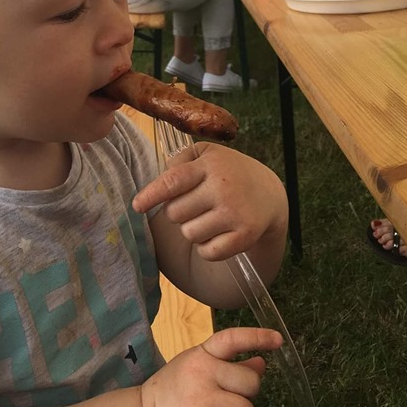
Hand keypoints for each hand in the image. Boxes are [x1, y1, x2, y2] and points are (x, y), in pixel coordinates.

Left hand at [132, 143, 286, 260]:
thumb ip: (178, 161)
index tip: (137, 206)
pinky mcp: (245, 235)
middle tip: (197, 204)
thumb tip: (156, 185)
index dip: (151, 195)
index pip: (173, 182)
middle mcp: (223, 187)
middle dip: (179, 212)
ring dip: (193, 229)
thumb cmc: (228, 172)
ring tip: (210, 217)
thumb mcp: (207, 154)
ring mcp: (235, 212)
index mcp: (210, 165)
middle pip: (175, 213)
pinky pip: (208, 252)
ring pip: (189, 234)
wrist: (269, 193)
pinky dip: (207, 248)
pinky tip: (218, 233)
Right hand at [140, 326, 281, 406]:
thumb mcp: (199, 368)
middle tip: (228, 403)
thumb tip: (262, 362)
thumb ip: (230, 364)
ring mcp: (200, 401)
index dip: (256, 337)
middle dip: (247, 396)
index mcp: (203, 355)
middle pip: (251, 383)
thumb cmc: (176, 391)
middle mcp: (202, 373)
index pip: (232, 339)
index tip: (278, 340)